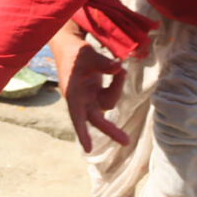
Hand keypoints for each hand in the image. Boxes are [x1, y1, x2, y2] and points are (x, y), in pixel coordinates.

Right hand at [54, 31, 128, 153]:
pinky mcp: (97, 93)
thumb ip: (103, 63)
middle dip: (111, 130)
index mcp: (72, 94)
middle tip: (126, 141)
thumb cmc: (75, 53)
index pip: (77, 116)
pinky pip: (111, 94)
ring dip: (118, 88)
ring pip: (108, 103)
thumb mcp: (87, 55)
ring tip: (121, 70)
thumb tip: (120, 69)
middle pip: (96, 120)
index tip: (88, 148)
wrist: (70, 48)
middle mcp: (81, 100)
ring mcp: (90, 98)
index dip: (82, 132)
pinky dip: (117, 85)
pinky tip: (120, 72)